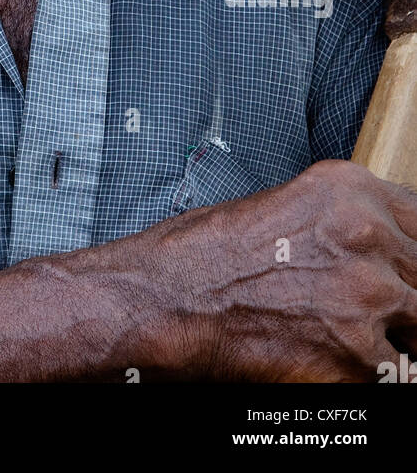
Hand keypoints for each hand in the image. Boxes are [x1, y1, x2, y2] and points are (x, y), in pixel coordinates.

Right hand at [165, 159, 416, 380]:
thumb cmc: (213, 253)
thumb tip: (393, 250)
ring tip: (363, 338)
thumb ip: (351, 223)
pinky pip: (401, 373)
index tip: (410, 268)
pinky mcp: (359, 355)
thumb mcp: (294, 206)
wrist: (172, 297)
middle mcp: (365, 235)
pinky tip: (347, 364)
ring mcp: (366, 294)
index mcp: (351, 190)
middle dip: (411, 296)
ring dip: (402, 337)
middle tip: (385, 311)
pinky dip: (380, 374)